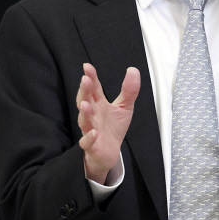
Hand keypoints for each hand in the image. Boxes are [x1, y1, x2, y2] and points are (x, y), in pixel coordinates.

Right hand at [76, 63, 140, 183]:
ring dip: (84, 113)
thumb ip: (129, 90)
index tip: (88, 67)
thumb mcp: (125, 107)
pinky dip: (89, 138)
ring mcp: (90, 130)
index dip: (91, 77)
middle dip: (84, 91)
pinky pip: (87, 142)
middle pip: (85, 101)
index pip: (93, 88)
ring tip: (85, 104)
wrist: (110, 152)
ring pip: (84, 120)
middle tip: (85, 80)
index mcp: (99, 104)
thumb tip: (133, 70)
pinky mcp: (92, 145)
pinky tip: (94, 132)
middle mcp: (93, 115)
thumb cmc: (113, 128)